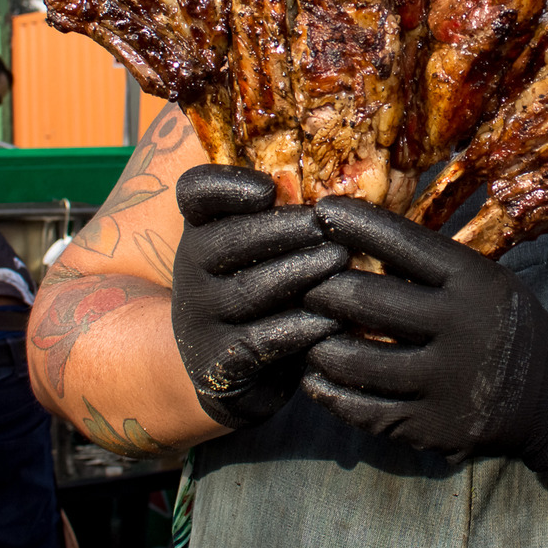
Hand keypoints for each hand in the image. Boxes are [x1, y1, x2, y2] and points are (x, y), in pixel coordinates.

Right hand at [171, 166, 349, 429]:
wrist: (234, 374)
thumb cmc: (268, 294)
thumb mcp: (263, 250)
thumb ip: (288, 215)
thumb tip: (357, 173)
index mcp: (201, 231)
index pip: (195, 193)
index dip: (224, 185)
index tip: (268, 188)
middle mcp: (190, 271)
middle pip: (222, 240)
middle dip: (279, 229)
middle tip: (326, 225)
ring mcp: (200, 319)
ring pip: (245, 291)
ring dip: (296, 273)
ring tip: (339, 260)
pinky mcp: (219, 364)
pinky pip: (260, 342)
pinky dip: (300, 328)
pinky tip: (334, 318)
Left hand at [302, 197, 547, 469]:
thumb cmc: (500, 321)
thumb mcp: (482, 278)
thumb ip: (429, 263)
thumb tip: (357, 229)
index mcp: (473, 282)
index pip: (404, 244)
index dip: (357, 224)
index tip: (322, 211)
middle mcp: (461, 329)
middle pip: (368, 303)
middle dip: (322, 289)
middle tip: (301, 284)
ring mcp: (446, 382)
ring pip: (357, 362)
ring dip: (317, 344)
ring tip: (302, 331)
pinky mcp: (432, 426)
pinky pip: (364, 410)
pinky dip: (330, 392)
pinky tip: (314, 377)